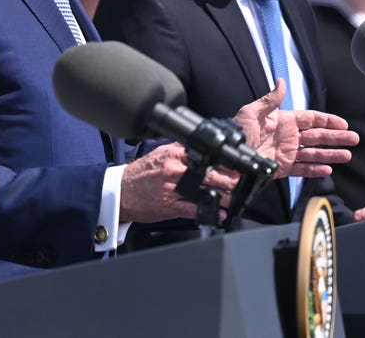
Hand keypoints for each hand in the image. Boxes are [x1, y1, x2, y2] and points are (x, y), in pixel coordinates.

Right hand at [119, 142, 237, 222]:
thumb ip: (182, 151)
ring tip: (235, 200)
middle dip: (229, 180)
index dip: (225, 163)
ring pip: (205, 192)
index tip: (238, 167)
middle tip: (242, 184)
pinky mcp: (169, 206)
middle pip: (210, 174)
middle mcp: (174, 170)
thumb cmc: (142, 174)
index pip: (206, 156)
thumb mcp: (161, 153)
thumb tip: (203, 150)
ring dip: (224, 197)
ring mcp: (172, 189)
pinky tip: (220, 214)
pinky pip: (193, 209)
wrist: (122, 191)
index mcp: (174, 154)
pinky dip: (209, 212)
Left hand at [233, 79, 358, 177]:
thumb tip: (282, 81)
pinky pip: (301, 170)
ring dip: (330, 154)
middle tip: (354, 139)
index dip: (328, 121)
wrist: (225, 158)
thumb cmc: (236, 133)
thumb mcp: (250, 113)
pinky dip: (314, 170)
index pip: (310, 119)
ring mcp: (285, 153)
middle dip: (336, 138)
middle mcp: (287, 137)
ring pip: (313, 153)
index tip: (343, 124)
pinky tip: (328, 169)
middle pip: (317, 136)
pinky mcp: (281, 168)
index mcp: (282, 121)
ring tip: (347, 156)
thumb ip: (270, 100)